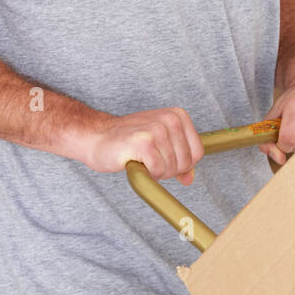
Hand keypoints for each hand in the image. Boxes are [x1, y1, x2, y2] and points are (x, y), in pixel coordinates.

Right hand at [83, 106, 204, 185]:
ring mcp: (158, 129)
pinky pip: (158, 171)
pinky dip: (147, 173)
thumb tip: (190, 178)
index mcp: (178, 116)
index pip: (197, 153)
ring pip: (172, 168)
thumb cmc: (128, 142)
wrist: (96, 138)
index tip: (163, 158)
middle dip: (168, 170)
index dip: (181, 164)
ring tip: (140, 158)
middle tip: (148, 159)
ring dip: (156, 171)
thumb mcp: (159, 145)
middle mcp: (171, 119)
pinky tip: (135, 161)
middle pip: (186, 162)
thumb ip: (177, 160)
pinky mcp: (145, 142)